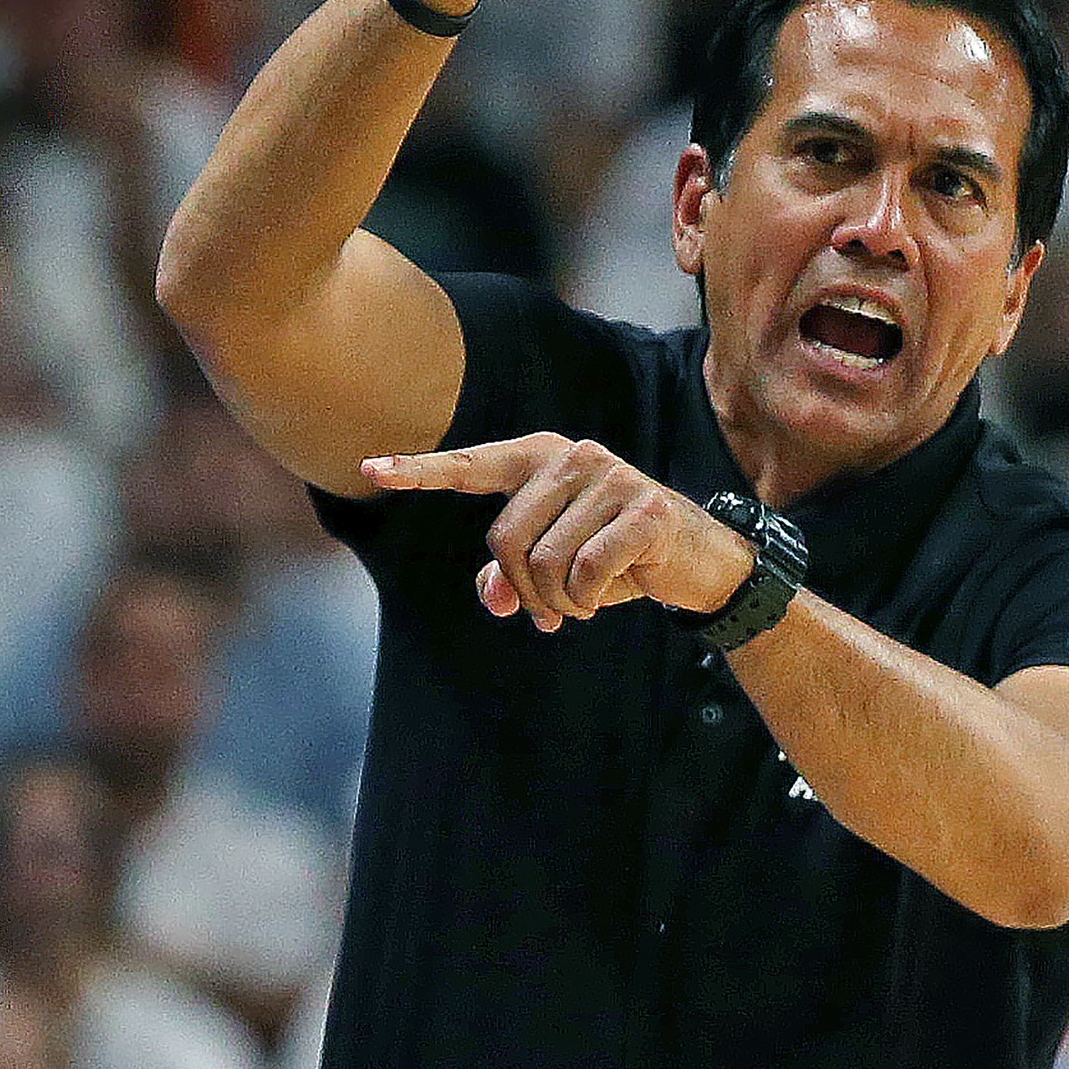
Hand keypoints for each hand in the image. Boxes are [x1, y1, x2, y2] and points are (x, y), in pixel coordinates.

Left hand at [362, 433, 755, 632]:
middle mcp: (572, 456)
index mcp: (540, 458)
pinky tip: (606, 596)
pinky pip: (586, 572)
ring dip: (559, 600)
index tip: (371, 469)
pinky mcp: (644, 509)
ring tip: (581, 602)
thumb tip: (491, 596)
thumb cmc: (614, 558)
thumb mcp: (555, 568)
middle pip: (504, 538)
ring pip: (544, 561)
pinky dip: (588, 600)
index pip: (472, 465)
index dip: (420, 470)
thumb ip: (510, 577)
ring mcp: (610, 477)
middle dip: (522, 589)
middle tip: (549, 611)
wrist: (697, 562)